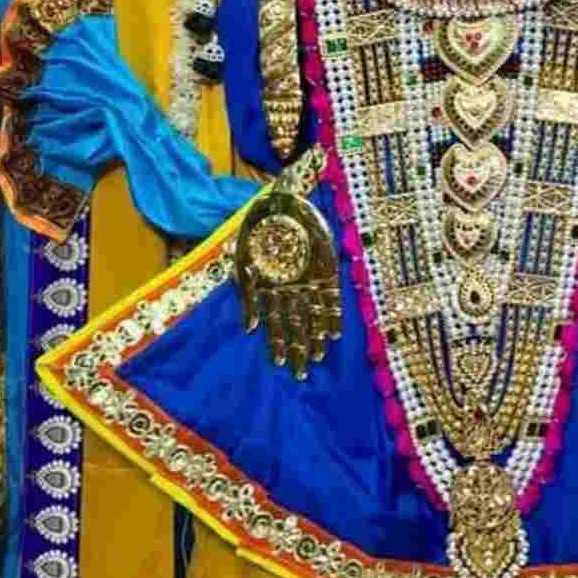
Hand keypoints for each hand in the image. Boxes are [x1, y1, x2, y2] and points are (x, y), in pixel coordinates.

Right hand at [234, 189, 340, 378]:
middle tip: (300, 374)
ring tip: (316, 359)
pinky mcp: (326, 271)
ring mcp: (308, 281)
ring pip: (312, 315)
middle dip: (297, 349)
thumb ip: (246, 297)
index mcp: (270, 289)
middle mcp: (290, 290)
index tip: (279, 365)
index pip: (275, 324)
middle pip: (294, 325)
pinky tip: (333, 334)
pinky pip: (330, 298)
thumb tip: (248, 329)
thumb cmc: (257, 230)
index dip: (278, 344)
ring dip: (314, 336)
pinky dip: (331, 315)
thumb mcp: (243, 263)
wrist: (279, 203)